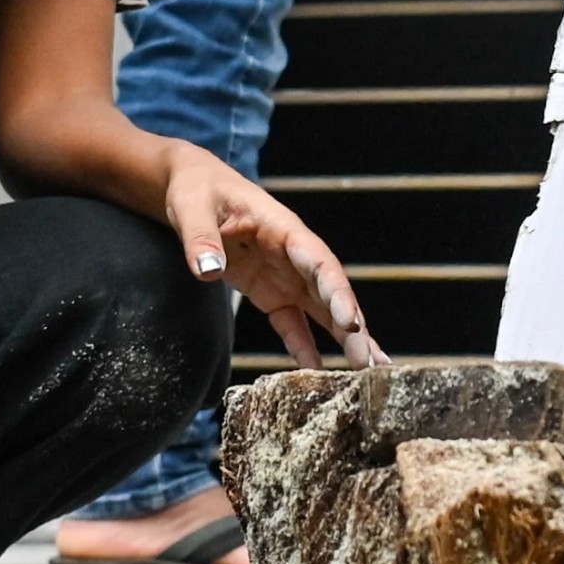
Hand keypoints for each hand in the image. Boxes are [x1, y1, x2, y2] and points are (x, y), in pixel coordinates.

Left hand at [159, 143, 382, 369]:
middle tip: (372, 363)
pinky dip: (305, 348)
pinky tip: (317, 373)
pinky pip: (292, 324)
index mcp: (283, 228)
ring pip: (322, 311)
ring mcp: (285, 276)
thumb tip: (209, 272)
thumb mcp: (191, 208)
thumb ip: (200, 239)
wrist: (192, 190)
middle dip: (354, 327)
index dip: (338, 292)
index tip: (352, 323)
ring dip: (344, 340)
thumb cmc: (196, 191)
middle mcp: (293, 255)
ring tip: (366, 373)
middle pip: (331, 293)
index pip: (319, 262)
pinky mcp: (271, 293)